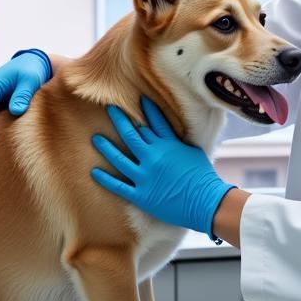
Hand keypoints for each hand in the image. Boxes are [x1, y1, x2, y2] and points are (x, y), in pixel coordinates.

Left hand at [91, 96, 234, 237]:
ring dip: (106, 147)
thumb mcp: (194, 152)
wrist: (207, 202)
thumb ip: (178, 142)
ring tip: (96, 138)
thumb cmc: (204, 177)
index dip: (145, 109)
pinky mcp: (142, 195)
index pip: (154, 121)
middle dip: (119, 120)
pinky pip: (119, 186)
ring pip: (119, 158)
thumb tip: (172, 134)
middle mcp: (153, 157)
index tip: (137, 99)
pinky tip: (94, 172)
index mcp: (168, 145)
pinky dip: (105, 179)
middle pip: (131, 134)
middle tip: (109, 109)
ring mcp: (145, 176)